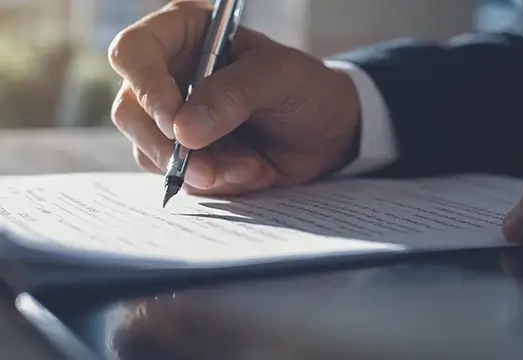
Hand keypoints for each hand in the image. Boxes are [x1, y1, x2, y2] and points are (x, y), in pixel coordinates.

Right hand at [108, 0, 359, 195]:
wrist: (328, 131)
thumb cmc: (305, 88)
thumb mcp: (278, 77)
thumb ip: (232, 95)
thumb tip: (183, 132)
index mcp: (185, 36)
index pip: (134, 53)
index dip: (147, 89)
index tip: (177, 126)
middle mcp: (171, 76)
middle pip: (130, 111)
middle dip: (168, 147)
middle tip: (208, 167)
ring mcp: (177, 120)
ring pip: (150, 152)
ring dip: (202, 170)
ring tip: (252, 165)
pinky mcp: (190, 155)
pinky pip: (181, 177)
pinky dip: (217, 182)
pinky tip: (254, 170)